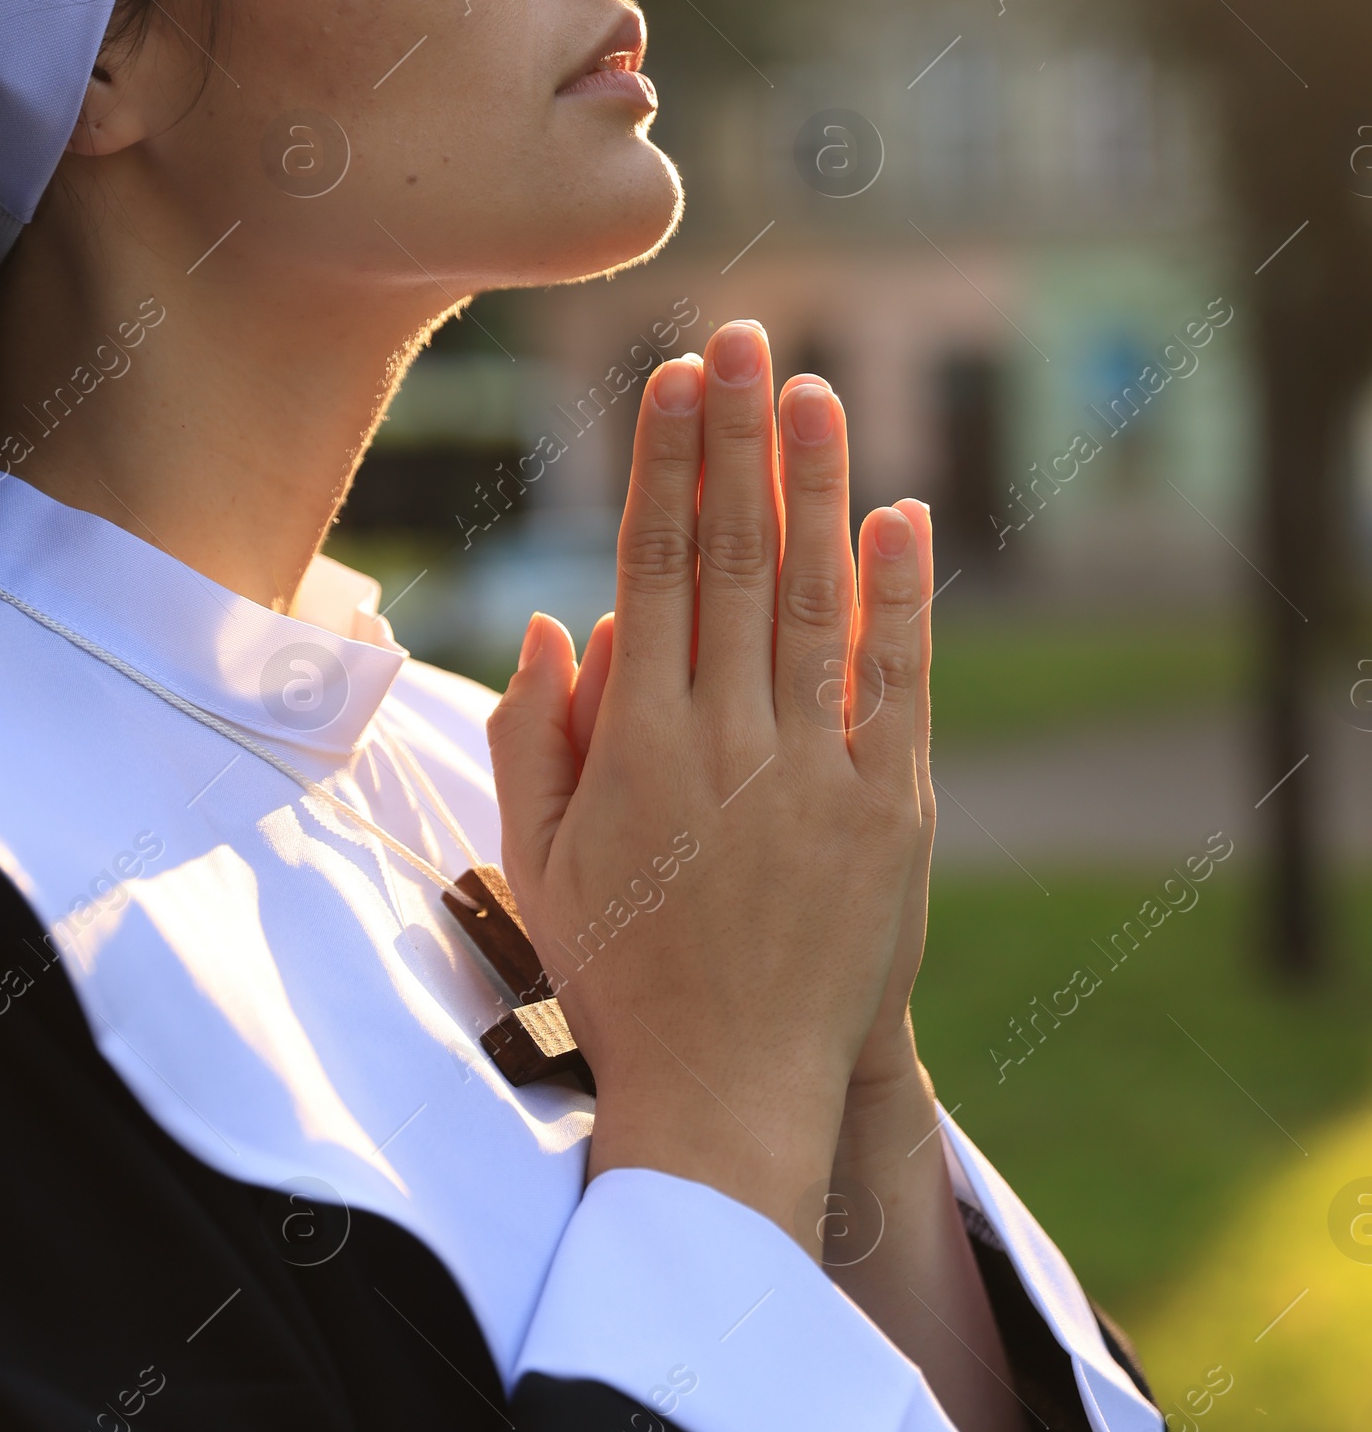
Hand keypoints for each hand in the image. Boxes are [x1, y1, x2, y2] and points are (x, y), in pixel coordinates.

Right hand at [487, 319, 930, 1247]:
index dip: (664, 464)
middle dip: (734, 437)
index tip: (672, 381)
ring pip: (813, 598)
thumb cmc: (619, 972)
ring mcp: (814, 772)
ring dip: (813, 485)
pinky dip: (899, 598)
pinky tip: (901, 515)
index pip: (653, 566)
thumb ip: (531, 736)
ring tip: (811, 390)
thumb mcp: (534, 861)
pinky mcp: (891, 814)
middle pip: (733, 556)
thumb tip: (558, 616)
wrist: (730, 1093)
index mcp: (635, 743)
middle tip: (740, 338)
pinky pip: (895, 685)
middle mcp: (724, 739)